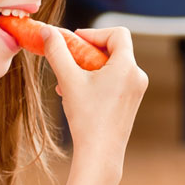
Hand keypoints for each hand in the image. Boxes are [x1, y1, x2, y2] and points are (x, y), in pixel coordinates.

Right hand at [41, 25, 147, 165]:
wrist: (100, 154)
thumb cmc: (86, 118)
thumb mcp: (68, 80)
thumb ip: (57, 51)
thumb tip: (47, 30)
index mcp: (127, 66)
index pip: (117, 33)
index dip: (95, 33)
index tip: (75, 41)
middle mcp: (137, 75)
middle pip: (114, 49)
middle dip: (87, 52)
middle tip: (68, 59)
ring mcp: (136, 90)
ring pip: (111, 66)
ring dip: (88, 68)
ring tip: (66, 82)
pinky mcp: (131, 102)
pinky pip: (114, 81)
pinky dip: (96, 81)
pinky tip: (75, 94)